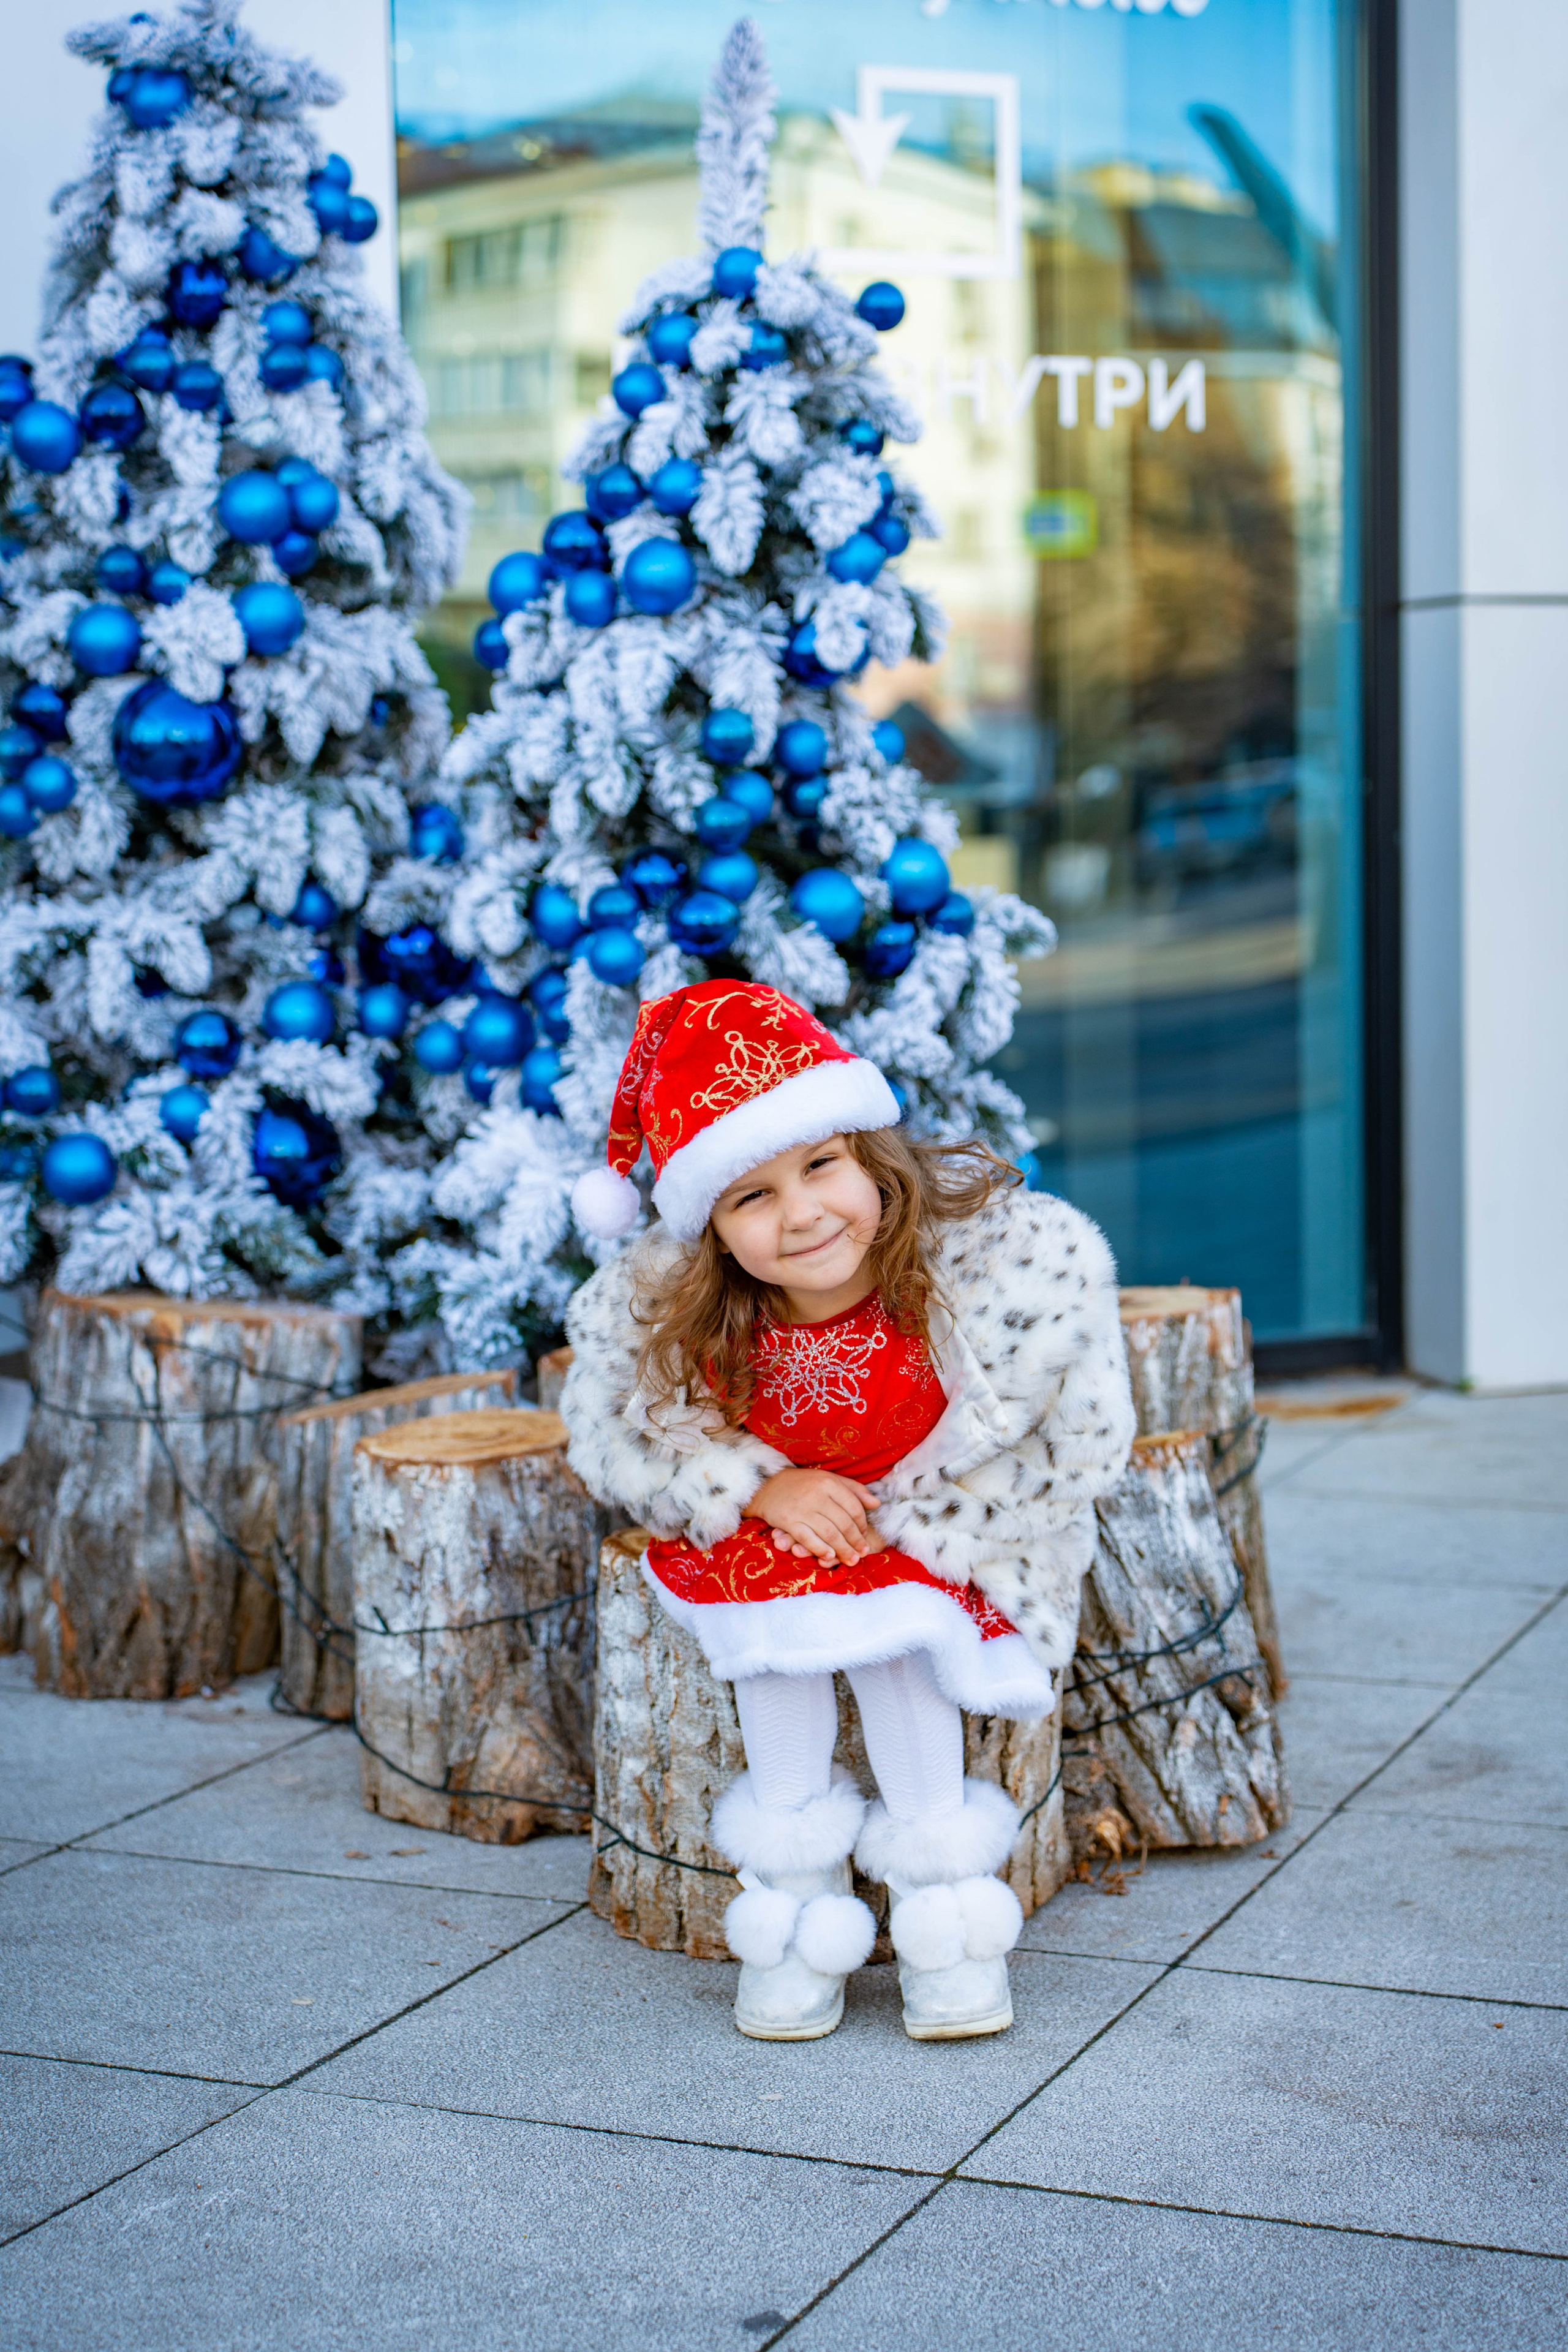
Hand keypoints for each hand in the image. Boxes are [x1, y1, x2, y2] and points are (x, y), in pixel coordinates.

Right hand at [744, 1467, 881, 1566]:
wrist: (767, 1485)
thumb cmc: (803, 1484)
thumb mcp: (828, 1479)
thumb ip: (854, 1490)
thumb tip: (876, 1504)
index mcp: (829, 1483)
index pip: (854, 1507)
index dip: (862, 1524)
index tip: (864, 1535)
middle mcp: (817, 1495)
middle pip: (844, 1523)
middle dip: (856, 1541)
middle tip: (863, 1553)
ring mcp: (802, 1508)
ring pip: (830, 1533)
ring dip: (843, 1550)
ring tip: (852, 1560)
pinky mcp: (789, 1521)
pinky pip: (809, 1539)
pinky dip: (821, 1549)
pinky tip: (830, 1557)